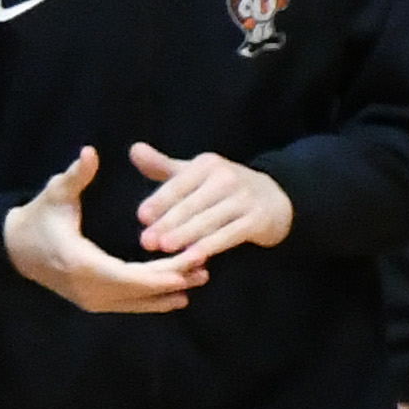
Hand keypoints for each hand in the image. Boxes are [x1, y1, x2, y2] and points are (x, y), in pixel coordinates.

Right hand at [3, 146, 195, 314]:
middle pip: (138, 291)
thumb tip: (89, 153)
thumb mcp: (54, 194)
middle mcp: (88, 289)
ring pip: (136, 301)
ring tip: (199, 279)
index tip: (188, 262)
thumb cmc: (37, 218)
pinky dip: (152, 301)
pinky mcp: (92, 302)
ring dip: (167, 293)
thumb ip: (74, 176)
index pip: (129, 275)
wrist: (14, 249)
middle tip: (204, 267)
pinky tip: (177, 297)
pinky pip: (128, 304)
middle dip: (172, 280)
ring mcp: (90, 300)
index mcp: (81, 264)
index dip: (161, 272)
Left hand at [131, 140, 289, 257]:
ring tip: (165, 249)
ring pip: (209, 221)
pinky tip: (194, 258)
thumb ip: (162, 166)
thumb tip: (134, 150)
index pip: (179, 185)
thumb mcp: (193, 174)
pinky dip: (211, 246)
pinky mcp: (256, 220)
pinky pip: (230, 235)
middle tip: (146, 241)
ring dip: (186, 236)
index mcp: (207, 165)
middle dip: (168, 224)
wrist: (274, 198)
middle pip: (191, 205)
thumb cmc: (221, 188)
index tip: (142, 217)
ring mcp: (243, 199)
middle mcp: (226, 178)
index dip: (160, 201)